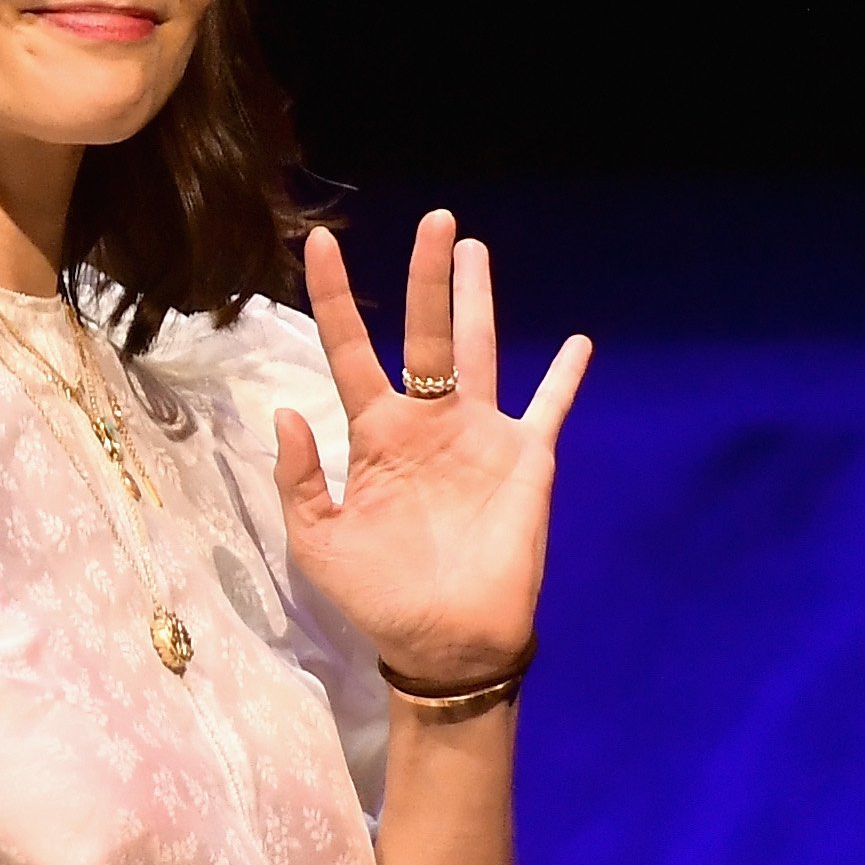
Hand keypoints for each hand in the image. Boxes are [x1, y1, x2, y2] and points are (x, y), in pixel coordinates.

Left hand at [272, 212, 589, 687]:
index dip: (335, 298)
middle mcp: (427, 423)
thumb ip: (297, 479)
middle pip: (427, 333)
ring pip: (482, 351)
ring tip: (475, 249)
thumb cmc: (379, 596)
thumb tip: (285, 409)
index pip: (350, 352)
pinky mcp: (526, 459)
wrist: (445, 644)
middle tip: (437, 220)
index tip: (320, 244)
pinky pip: (549, 408)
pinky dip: (565, 378)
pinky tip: (580, 343)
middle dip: (428, 278)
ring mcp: (479, 436)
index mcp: (375, 436)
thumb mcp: (317, 543)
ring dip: (480, 301)